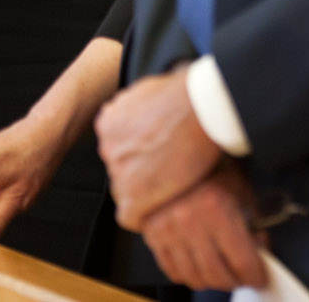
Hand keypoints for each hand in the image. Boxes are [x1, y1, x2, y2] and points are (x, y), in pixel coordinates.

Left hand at [96, 69, 220, 230]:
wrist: (201, 109)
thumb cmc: (186, 95)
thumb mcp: (150, 90)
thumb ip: (136, 107)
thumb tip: (143, 110)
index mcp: (108, 122)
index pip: (116, 150)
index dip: (139, 158)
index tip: (157, 159)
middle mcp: (107, 146)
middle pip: (120, 172)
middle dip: (141, 175)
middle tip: (168, 173)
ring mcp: (118, 172)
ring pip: (127, 194)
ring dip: (147, 193)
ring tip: (175, 187)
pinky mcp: (133, 196)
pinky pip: (132, 217)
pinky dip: (148, 215)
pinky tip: (166, 206)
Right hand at [140, 164, 268, 292]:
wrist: (174, 147)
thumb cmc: (211, 166)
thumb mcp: (240, 189)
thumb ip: (253, 223)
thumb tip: (260, 251)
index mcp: (215, 208)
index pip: (242, 261)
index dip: (256, 274)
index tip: (260, 277)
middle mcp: (189, 221)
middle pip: (218, 275)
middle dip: (236, 280)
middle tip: (243, 275)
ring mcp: (167, 229)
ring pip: (194, 277)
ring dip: (212, 280)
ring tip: (222, 270)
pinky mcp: (152, 234)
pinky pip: (172, 270)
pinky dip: (188, 274)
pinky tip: (198, 264)